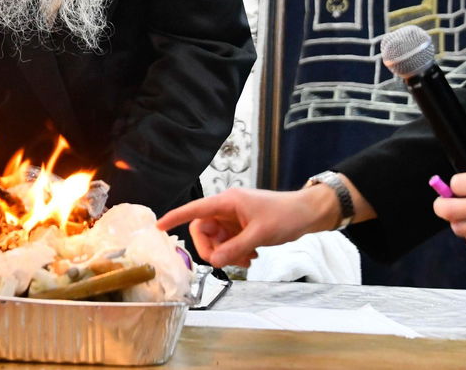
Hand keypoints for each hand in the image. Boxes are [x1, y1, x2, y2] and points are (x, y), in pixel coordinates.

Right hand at [156, 184, 350, 268]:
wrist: (307, 214)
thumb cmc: (285, 216)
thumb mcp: (259, 235)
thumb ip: (234, 249)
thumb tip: (213, 262)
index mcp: (227, 202)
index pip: (195, 209)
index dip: (175, 217)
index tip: (158, 226)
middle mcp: (227, 208)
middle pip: (204, 230)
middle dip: (211, 249)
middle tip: (225, 263)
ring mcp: (234, 218)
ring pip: (217, 240)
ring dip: (227, 254)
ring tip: (246, 261)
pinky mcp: (242, 226)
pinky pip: (229, 242)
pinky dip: (236, 253)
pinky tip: (251, 257)